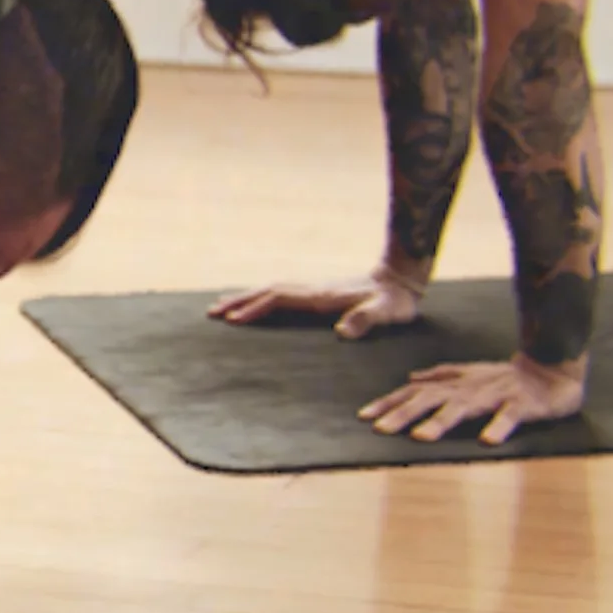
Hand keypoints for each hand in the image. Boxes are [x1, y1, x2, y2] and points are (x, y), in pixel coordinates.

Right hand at [211, 272, 426, 340]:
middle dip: (239, 301)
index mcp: (320, 297)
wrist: (401, 280)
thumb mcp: (385, 312)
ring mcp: (314, 291)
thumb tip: (343, 332)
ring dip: (247, 297)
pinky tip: (258, 304)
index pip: (279, 299)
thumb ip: (366, 320)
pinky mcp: (319, 295)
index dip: (255, 309)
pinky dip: (262, 298)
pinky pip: (282, 295)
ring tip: (223, 306)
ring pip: (272, 290)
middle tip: (211, 313)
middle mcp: (312, 291)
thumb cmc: (395, 302)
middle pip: (267, 292)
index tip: (232, 321)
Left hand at [360, 353, 588, 446]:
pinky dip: (498, 427)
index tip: (364, 418)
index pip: (415, 392)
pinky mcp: (521, 405)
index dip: (390, 403)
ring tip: (420, 437)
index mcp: (455, 384)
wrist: (550, 371)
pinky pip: (509, 416)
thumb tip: (409, 379)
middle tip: (380, 430)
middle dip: (404, 414)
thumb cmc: (504, 377)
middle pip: (431, 400)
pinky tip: (487, 441)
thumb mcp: (468, 374)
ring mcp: (494, 396)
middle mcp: (469, 388)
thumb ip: (439, 376)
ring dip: (441, 422)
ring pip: (464, 408)